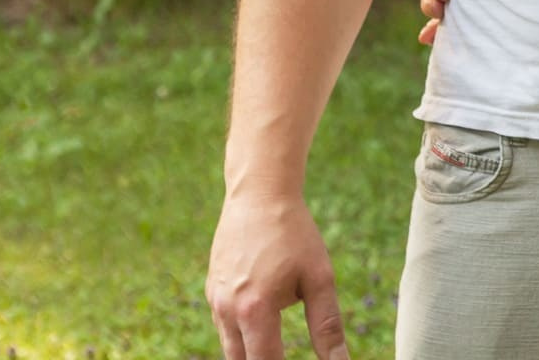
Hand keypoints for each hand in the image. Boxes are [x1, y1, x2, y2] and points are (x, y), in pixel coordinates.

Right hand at [207, 190, 348, 359]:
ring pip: (231, 346)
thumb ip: (327, 324)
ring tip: (274, 346)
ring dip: (252, 351)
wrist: (258, 195)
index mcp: (255, 311)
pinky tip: (262, 322)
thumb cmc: (295, 235)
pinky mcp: (210, 291)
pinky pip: (224, 324)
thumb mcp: (319, 277)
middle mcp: (226, 311)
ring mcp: (214, 301)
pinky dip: (242, 332)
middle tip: (283, 352)